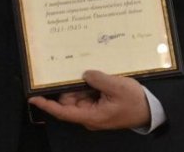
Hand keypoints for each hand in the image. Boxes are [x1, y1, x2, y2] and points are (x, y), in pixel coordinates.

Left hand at [28, 70, 150, 130]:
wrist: (151, 109)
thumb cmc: (135, 102)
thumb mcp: (117, 88)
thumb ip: (98, 80)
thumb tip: (84, 74)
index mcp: (91, 115)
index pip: (62, 112)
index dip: (47, 105)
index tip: (33, 97)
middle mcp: (88, 114)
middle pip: (68, 100)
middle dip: (66, 85)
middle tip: (65, 67)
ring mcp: (93, 108)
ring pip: (77, 94)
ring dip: (78, 83)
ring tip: (84, 69)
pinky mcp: (98, 102)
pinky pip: (86, 92)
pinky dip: (87, 83)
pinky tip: (91, 72)